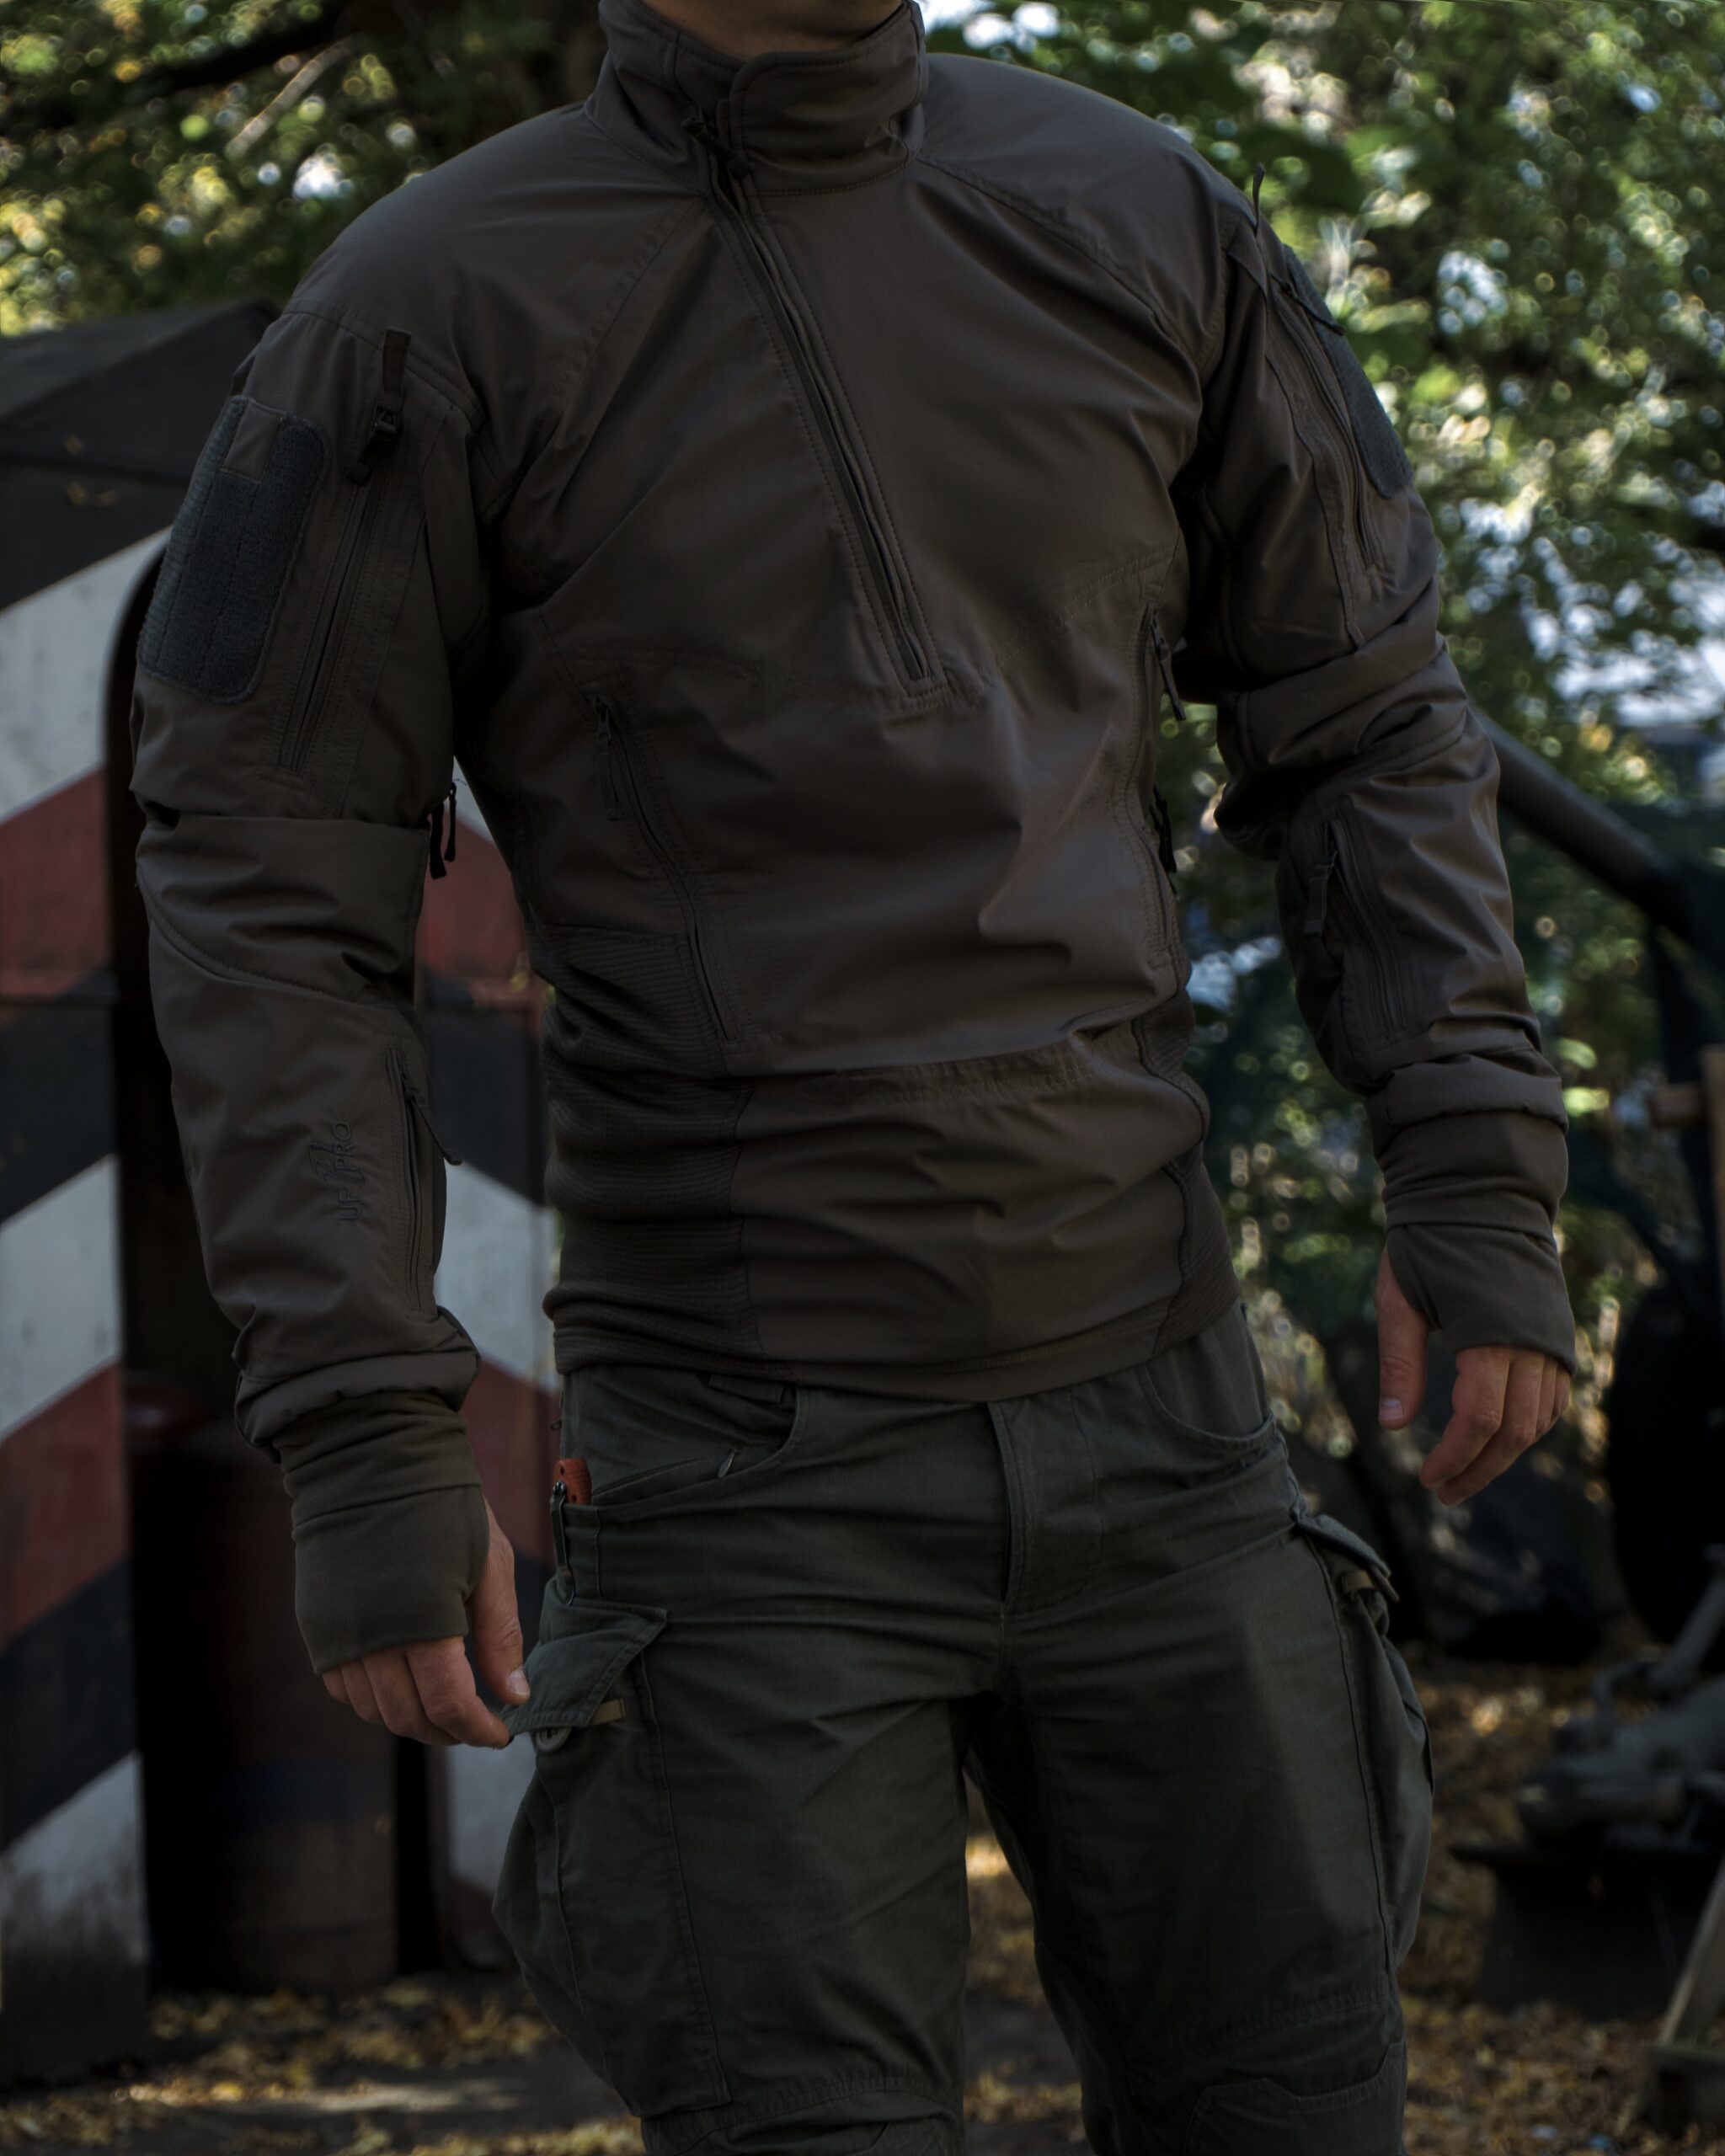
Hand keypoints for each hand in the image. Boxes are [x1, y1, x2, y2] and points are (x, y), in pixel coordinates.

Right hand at [320, 1499, 528, 1745]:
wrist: (370, 1457)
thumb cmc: (442, 1503)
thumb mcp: (489, 1563)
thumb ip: (500, 1636)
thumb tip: (515, 1697)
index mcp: (421, 1620)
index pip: (448, 1705)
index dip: (477, 1730)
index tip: (500, 1734)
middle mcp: (370, 1637)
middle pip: (408, 1717)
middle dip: (448, 1731)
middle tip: (478, 1723)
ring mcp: (336, 1634)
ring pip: (373, 1711)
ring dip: (411, 1719)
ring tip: (445, 1705)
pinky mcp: (316, 1625)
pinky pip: (344, 1688)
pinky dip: (375, 1699)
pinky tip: (403, 1682)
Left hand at [1374, 1247, 1570, 1506]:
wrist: (1481, 1191)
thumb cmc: (1429, 1240)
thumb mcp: (1399, 1299)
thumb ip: (1399, 1363)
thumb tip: (1392, 1427)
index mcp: (1491, 1335)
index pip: (1481, 1420)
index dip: (1456, 1457)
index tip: (1428, 1479)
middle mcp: (1533, 1343)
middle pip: (1516, 1431)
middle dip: (1480, 1468)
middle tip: (1444, 1491)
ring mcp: (1553, 1337)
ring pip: (1541, 1418)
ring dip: (1506, 1452)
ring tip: (1466, 1469)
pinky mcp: (1558, 1331)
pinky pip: (1555, 1394)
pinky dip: (1531, 1423)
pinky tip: (1499, 1434)